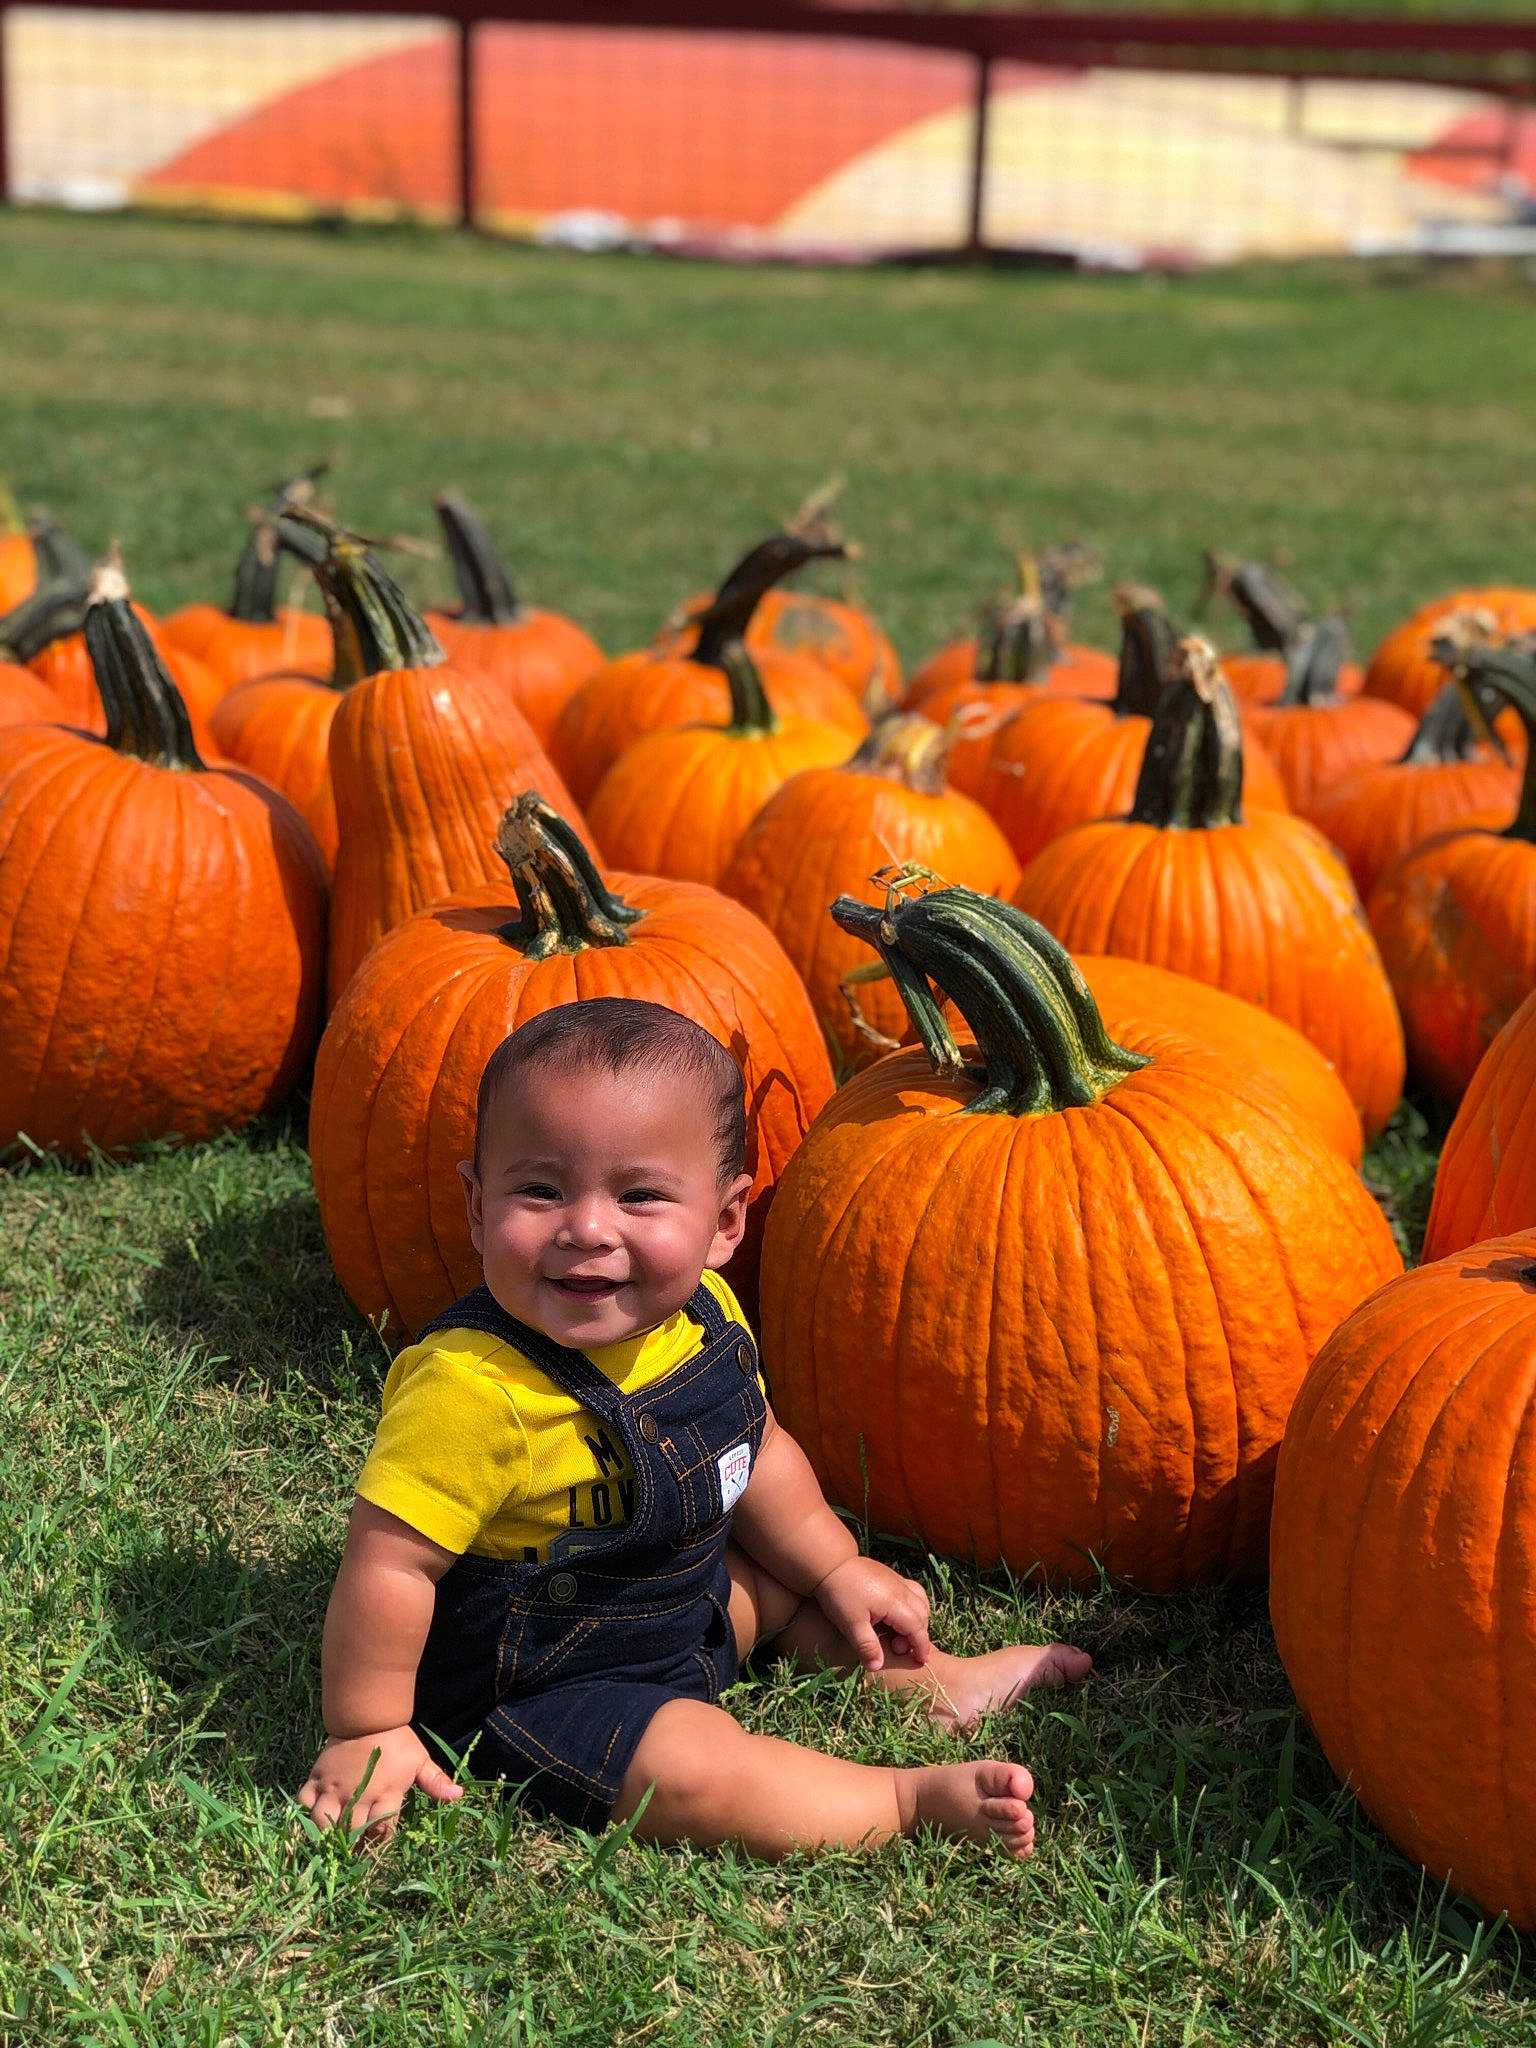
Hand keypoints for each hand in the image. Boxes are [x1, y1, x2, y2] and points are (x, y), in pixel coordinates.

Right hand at [297, 1724, 461, 1839]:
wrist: (367, 1714)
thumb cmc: (397, 1740)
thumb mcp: (419, 1760)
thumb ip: (435, 1781)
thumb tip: (458, 1796)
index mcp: (386, 1793)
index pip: (382, 1830)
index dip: (380, 1839)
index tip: (379, 1840)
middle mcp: (359, 1795)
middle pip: (352, 1832)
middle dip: (354, 1845)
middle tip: (354, 1850)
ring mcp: (334, 1788)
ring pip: (325, 1824)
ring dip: (329, 1836)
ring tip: (333, 1842)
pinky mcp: (317, 1779)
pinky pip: (304, 1804)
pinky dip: (305, 1815)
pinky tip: (313, 1821)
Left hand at [813, 1556, 931, 1671]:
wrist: (829, 1563)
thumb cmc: (840, 1594)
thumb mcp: (851, 1624)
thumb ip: (866, 1646)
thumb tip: (878, 1667)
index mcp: (895, 1602)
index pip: (917, 1627)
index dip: (921, 1646)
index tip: (922, 1661)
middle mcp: (901, 1589)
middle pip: (922, 1614)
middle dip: (918, 1634)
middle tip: (898, 1648)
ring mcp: (897, 1580)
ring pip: (921, 1600)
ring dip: (918, 1618)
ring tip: (902, 1632)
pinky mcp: (890, 1575)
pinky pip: (912, 1591)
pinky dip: (913, 1606)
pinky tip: (897, 1614)